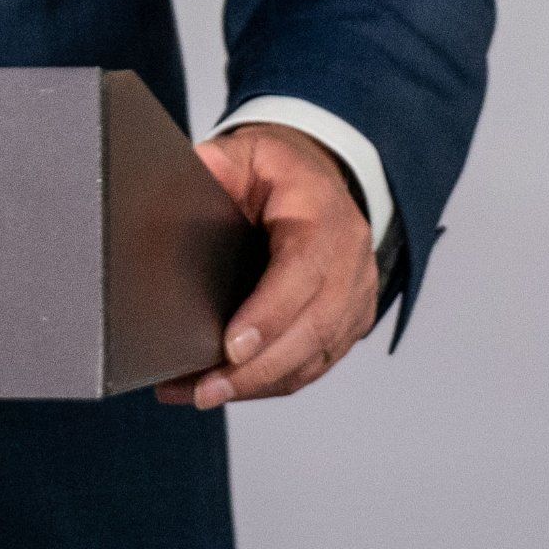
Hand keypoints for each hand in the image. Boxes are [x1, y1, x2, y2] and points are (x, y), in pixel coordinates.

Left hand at [160, 122, 377, 410]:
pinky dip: (271, 384)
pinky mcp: (349, 324)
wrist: (324, 182)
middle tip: (204, 389)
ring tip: (200, 395)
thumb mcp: (250, 153)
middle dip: (257, 369)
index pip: (303, 272)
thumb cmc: (283, 174)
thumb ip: (221, 163)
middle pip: (313, 328)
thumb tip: (193, 169)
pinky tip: (228, 390)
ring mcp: (355, 297)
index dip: (270, 314)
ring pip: (313, 358)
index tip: (231, 347)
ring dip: (258, 385)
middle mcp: (350, 262)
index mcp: (324, 216)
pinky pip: (313, 366)